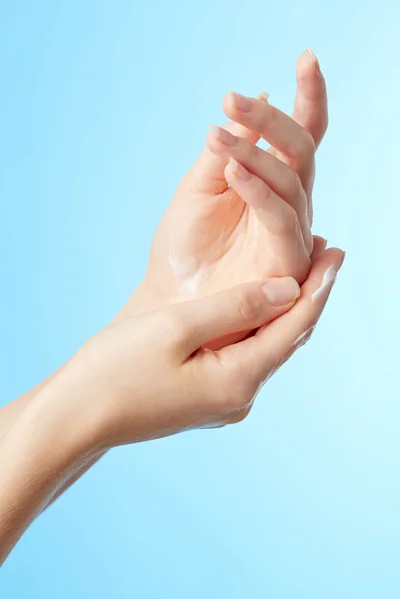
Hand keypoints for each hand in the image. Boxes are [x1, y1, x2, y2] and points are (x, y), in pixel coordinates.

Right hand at [56, 246, 342, 447]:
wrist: (77, 416)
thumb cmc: (117, 369)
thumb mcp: (177, 327)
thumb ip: (236, 306)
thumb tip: (288, 289)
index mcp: (237, 381)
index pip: (294, 327)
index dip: (319, 287)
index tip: (336, 252)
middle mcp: (240, 397)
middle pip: (285, 338)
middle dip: (307, 296)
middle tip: (327, 253)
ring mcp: (223, 402)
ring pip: (267, 347)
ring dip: (283, 310)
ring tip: (301, 272)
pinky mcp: (207, 398)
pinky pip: (246, 356)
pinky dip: (257, 326)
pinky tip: (259, 305)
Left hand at [118, 50, 326, 326]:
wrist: (170, 299)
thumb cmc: (183, 249)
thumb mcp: (198, 189)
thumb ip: (227, 150)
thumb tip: (255, 100)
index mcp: (270, 187)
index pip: (298, 138)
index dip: (307, 99)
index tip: (306, 56)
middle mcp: (288, 206)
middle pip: (300, 151)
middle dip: (272, 120)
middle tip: (234, 100)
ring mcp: (290, 234)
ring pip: (290, 180)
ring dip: (255, 153)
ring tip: (220, 134)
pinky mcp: (286, 262)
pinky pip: (279, 217)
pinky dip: (258, 189)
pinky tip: (234, 169)